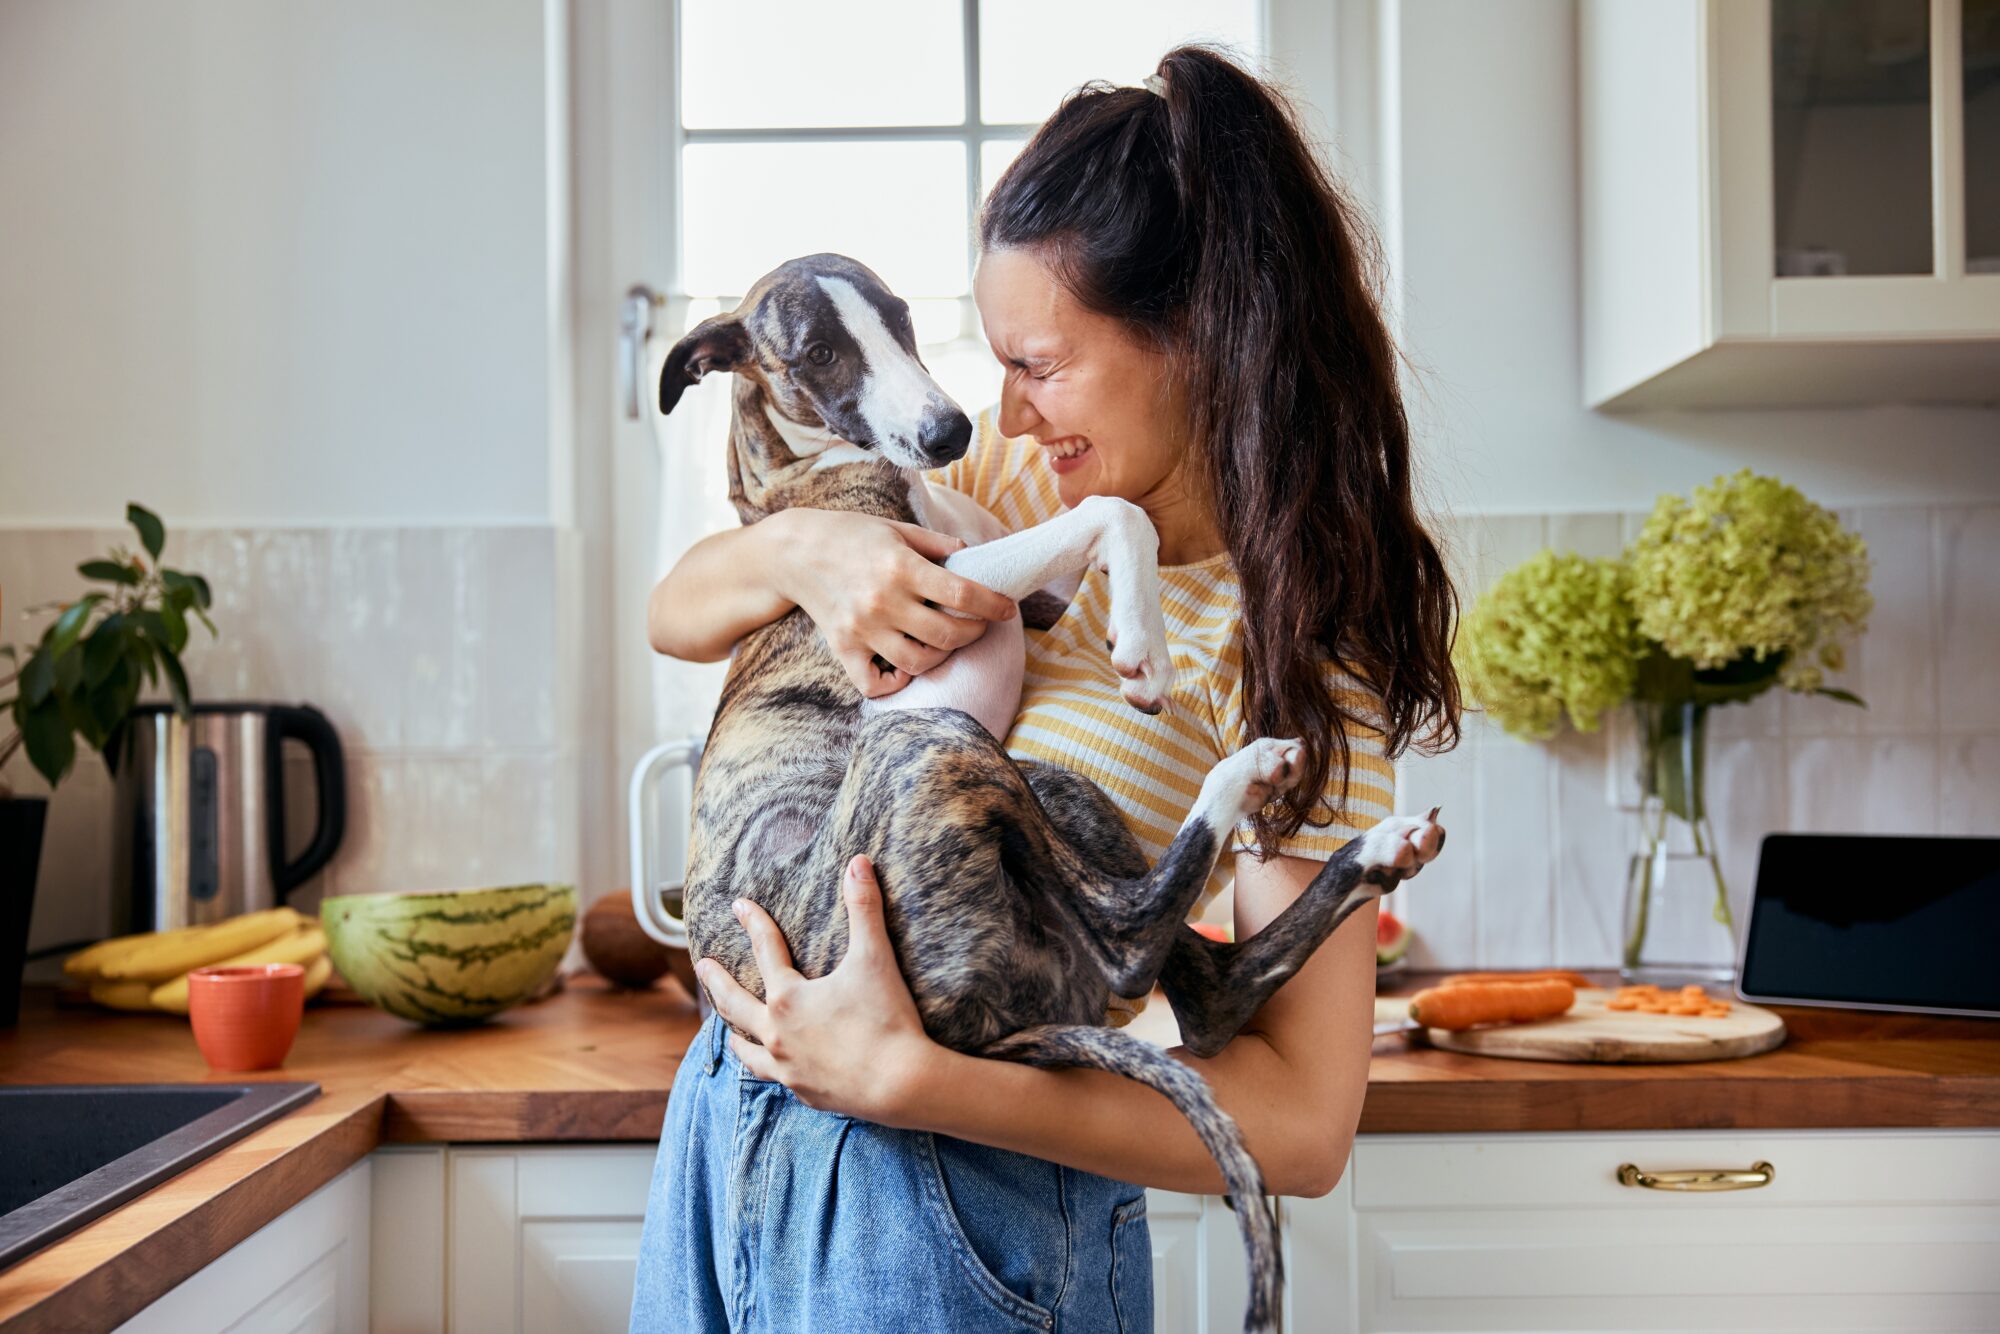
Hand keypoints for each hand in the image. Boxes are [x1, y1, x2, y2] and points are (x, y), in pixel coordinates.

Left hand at [697, 855, 939, 1124]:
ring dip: (734, 1031)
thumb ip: (864, 909)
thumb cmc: (885, 1018)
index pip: (766, 951)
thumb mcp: (874, 958)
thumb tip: (859, 862)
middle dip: (718, 982)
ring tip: (724, 1026)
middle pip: (736, 1003)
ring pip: (746, 1048)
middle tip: (702, 966)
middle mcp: (777, 1033)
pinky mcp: (803, 1091)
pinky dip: (764, 1065)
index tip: (739, 906)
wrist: (900, 1084)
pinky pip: (772, 1076)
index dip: (753, 923)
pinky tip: (769, 1064)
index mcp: (788, 998)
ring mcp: (786, 1067)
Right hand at [774, 509, 1016, 698]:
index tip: (1007, 608)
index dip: (993, 605)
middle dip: (974, 632)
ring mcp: (862, 629)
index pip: (962, 595)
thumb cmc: (851, 535)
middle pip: (947, 635)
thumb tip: (972, 555)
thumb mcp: (897, 528)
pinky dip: (895, 682)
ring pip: (919, 662)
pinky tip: (905, 666)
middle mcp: (883, 602)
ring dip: (942, 656)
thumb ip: (937, 544)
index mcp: (901, 567)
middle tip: (978, 624)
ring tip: (945, 641)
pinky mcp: (844, 648)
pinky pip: (875, 684)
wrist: (794, 553)